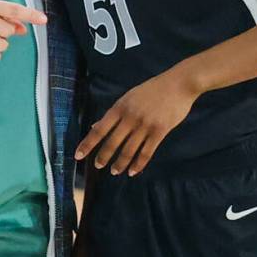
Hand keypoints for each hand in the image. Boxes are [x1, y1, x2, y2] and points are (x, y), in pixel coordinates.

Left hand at [75, 70, 197, 176]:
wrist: (178, 84)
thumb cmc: (152, 90)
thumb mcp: (129, 97)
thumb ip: (114, 113)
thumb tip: (96, 125)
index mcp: (120, 107)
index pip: (99, 129)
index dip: (88, 143)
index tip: (78, 155)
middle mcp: (130, 117)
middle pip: (112, 142)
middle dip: (103, 156)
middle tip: (98, 166)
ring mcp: (145, 125)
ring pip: (129, 150)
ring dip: (120, 163)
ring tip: (115, 171)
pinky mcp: (160, 131)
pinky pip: (146, 152)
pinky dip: (138, 164)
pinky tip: (133, 171)